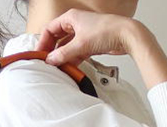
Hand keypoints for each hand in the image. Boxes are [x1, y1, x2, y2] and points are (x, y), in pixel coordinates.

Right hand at [36, 9, 152, 66]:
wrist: (126, 36)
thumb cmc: (107, 31)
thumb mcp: (80, 45)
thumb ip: (63, 54)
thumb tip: (50, 60)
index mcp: (71, 18)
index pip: (50, 29)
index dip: (43, 42)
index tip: (39, 55)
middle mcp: (76, 25)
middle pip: (57, 39)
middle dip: (52, 51)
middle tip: (47, 63)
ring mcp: (83, 35)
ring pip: (67, 47)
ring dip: (62, 58)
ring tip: (58, 68)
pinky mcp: (90, 44)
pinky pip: (76, 53)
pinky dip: (72, 60)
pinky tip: (70, 68)